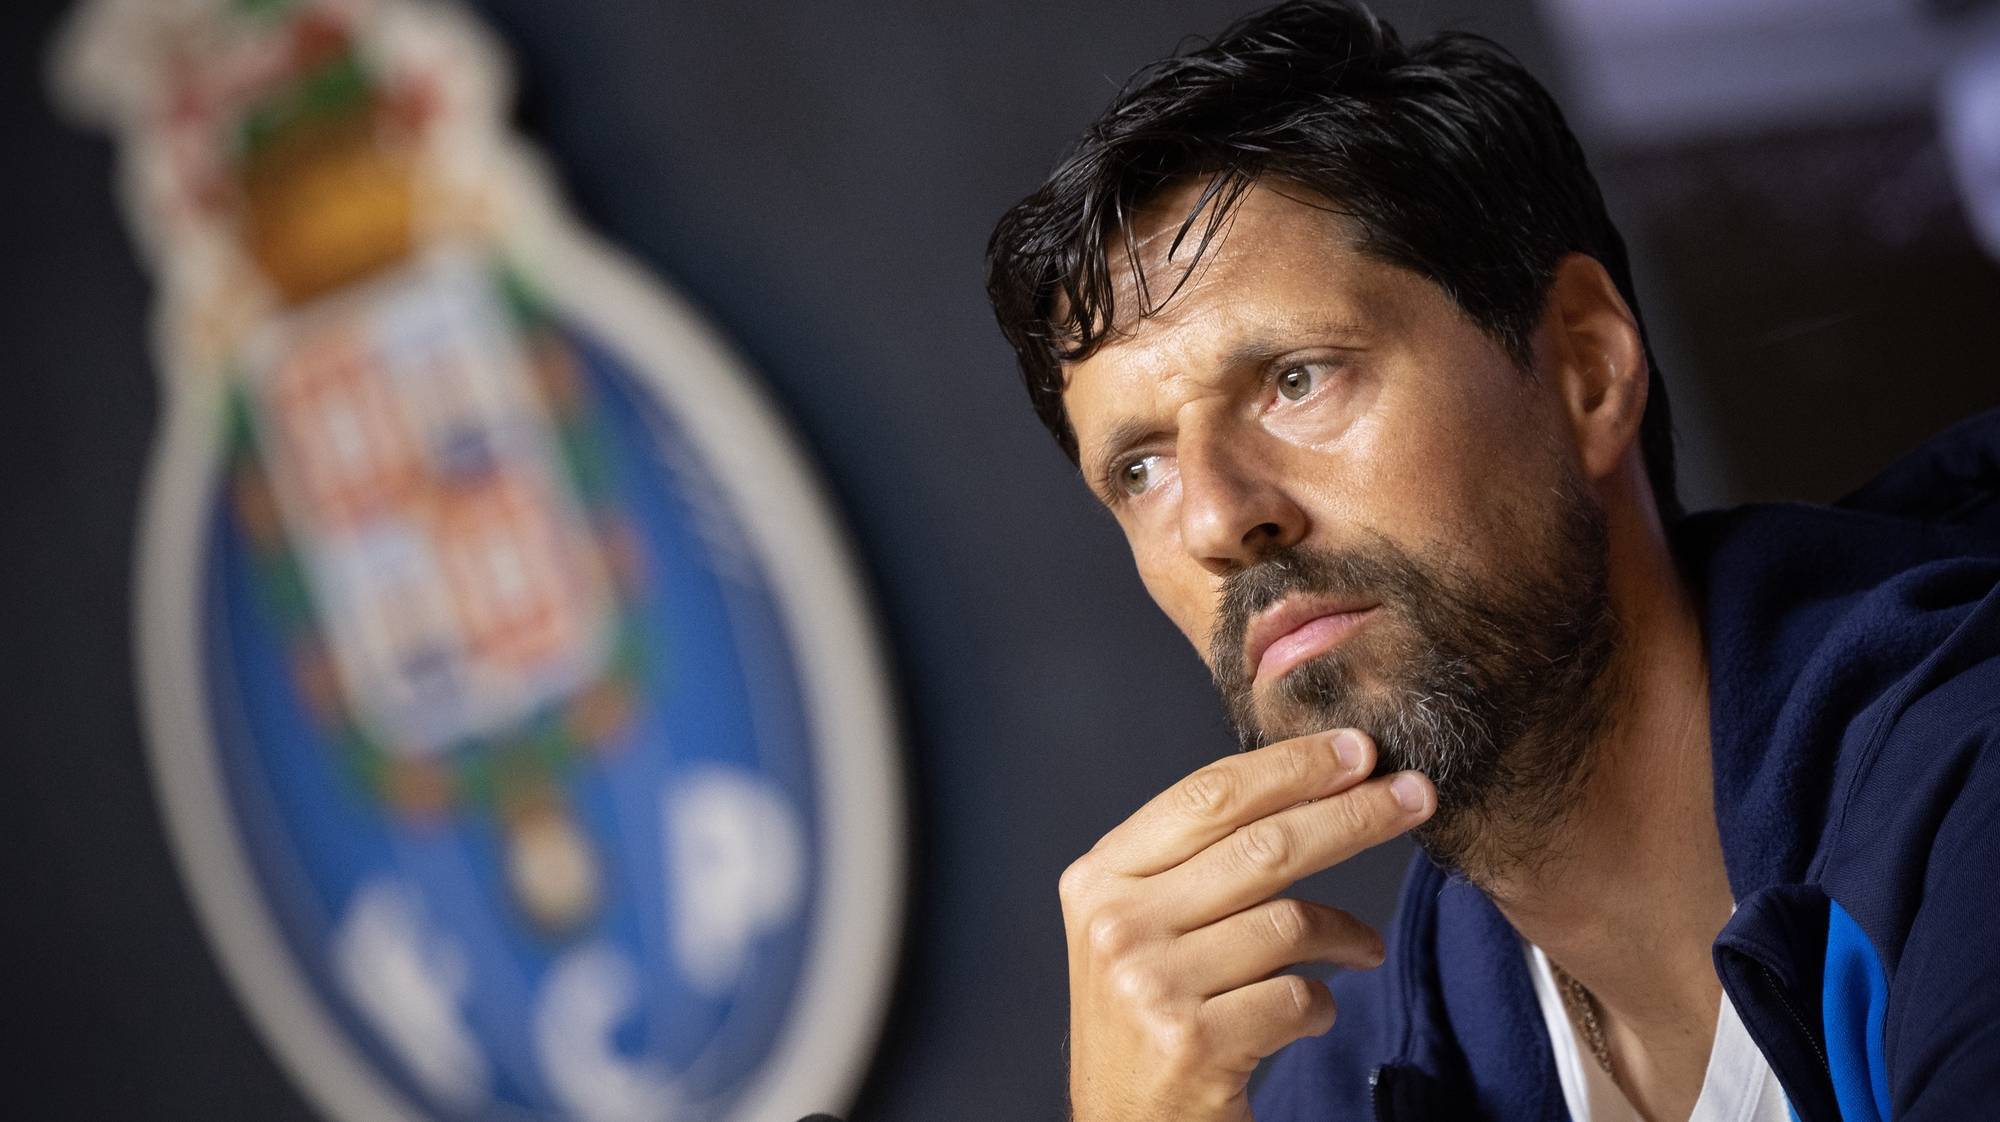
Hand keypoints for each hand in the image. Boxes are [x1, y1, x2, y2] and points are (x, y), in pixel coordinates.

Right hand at [1058, 727, 1434, 1121]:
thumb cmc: (1148, 1018)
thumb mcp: (1141, 926)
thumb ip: (1196, 862)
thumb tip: (1310, 782)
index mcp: (1100, 878)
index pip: (1208, 797)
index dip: (1291, 766)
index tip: (1357, 750)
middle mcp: (1115, 925)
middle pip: (1261, 846)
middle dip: (1352, 814)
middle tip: (1414, 794)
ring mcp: (1150, 985)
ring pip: (1289, 921)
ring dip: (1348, 933)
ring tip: (1365, 947)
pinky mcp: (1193, 1043)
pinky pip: (1297, 997)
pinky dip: (1322, 1005)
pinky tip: (1312, 1014)